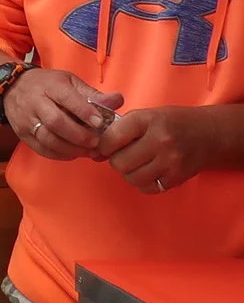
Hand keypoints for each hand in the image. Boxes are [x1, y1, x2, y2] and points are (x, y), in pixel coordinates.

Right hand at [7, 68, 122, 159]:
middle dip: (79, 135)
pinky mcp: (23, 135)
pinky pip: (42, 149)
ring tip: (88, 151)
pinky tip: (73, 153)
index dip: (84, 111)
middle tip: (96, 142)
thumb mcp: (69, 82)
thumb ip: (93, 93)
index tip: (99, 122)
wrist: (12, 88)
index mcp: (50, 86)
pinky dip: (60, 155)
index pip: (66, 98)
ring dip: (71, 149)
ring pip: (48, 139)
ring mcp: (26, 120)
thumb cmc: (48, 85)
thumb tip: (117, 100)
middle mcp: (35, 102)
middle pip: (56, 122)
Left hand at [100, 107, 229, 192]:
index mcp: (147, 120)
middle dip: (116, 161)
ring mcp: (170, 161)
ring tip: (135, 164)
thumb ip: (120, 128)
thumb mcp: (145, 115)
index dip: (103, 145)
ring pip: (132, 178)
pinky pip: (148, 187)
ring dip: (129, 173)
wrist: (208, 134)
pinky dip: (143, 182)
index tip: (105, 146)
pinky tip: (148, 171)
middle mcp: (160, 140)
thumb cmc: (170, 122)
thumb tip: (95, 150)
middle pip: (120, 162)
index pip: (111, 138)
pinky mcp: (177, 177)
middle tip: (123, 155)